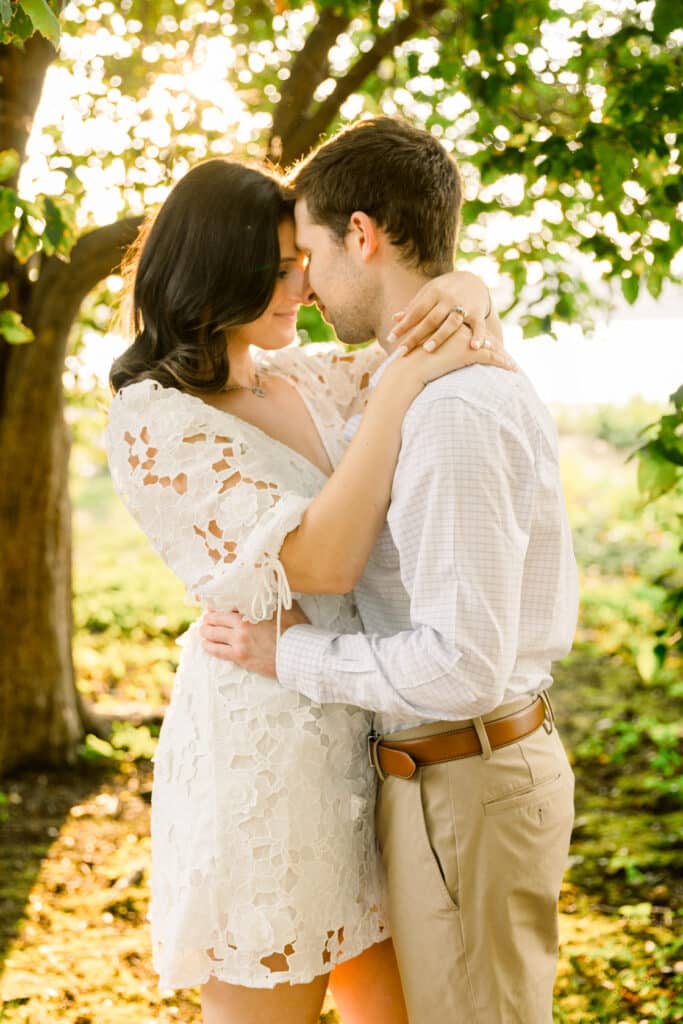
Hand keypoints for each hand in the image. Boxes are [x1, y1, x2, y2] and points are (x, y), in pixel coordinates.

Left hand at [200, 603, 309, 677]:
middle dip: (209, 618)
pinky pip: (217, 651)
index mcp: (251, 612)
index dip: (218, 605)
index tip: (213, 606)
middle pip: (216, 619)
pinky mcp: (239, 657)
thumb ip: (273, 599)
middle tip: (207, 618)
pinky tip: (206, 644)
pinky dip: (209, 646)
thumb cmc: (295, 631)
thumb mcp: (284, 608)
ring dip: (206, 631)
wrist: (298, 654)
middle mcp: (241, 625)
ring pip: (212, 634)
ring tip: (203, 630)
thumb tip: (271, 588)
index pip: (227, 605)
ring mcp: (239, 642)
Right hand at [382, 327, 515, 397]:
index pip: (468, 329)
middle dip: (493, 342)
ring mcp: (465, 340)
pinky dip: (503, 363)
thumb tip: (421, 351)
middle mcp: (459, 329)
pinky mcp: (470, 353)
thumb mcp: (416, 348)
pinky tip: (512, 369)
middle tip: (503, 349)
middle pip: (481, 334)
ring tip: (512, 364)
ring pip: (490, 345)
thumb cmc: (409, 361)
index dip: (477, 337)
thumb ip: (422, 344)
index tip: (486, 344)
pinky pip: (491, 357)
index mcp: (447, 324)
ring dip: (502, 354)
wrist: (409, 368)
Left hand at [388, 271, 493, 353]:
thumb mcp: (429, 293)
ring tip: (427, 350)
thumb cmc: (445, 290)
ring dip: (439, 336)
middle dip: (415, 335)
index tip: (390, 338)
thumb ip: (414, 306)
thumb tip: (395, 319)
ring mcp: (465, 305)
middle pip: (430, 319)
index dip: (403, 325)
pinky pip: (479, 326)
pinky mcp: (479, 312)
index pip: (416, 311)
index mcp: (434, 293)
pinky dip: (478, 336)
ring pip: (451, 322)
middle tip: (402, 351)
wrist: (474, 280)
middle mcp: (448, 298)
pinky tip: (473, 348)